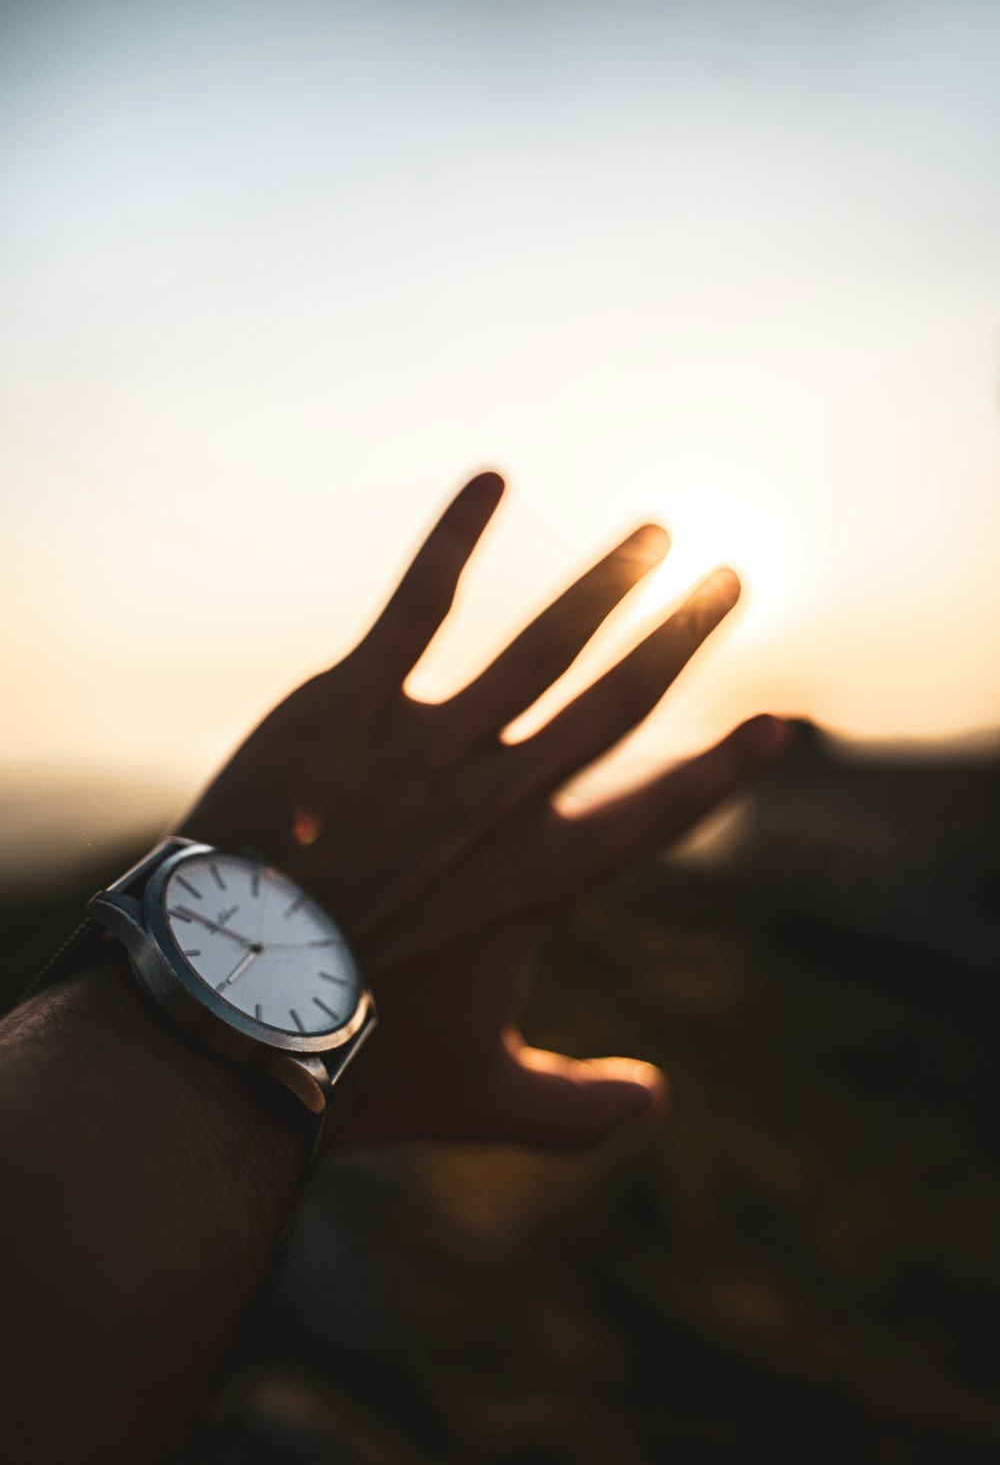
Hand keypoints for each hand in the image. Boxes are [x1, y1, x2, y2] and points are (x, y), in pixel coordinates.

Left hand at [179, 472, 785, 1147]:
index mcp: (542, 881)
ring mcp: (430, 744)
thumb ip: (577, 1110)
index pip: (661, 809)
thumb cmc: (350, 1061)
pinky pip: (415, 606)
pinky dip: (456, 541)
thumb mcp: (481, 1099)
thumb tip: (658, 1100)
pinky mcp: (347, 708)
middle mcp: (504, 799)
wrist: (223, 1012)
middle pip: (619, 702)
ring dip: (606, 583)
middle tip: (731, 579)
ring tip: (655, 532)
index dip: (724, 767)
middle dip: (682, 638)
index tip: (780, 723)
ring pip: (542, 644)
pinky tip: (495, 479)